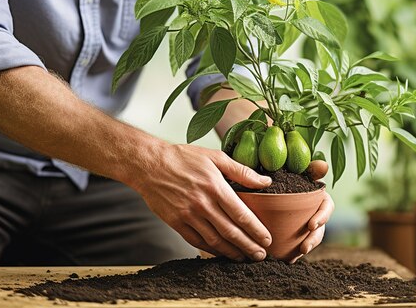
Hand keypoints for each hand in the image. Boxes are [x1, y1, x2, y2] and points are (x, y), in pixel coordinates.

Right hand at [132, 143, 272, 260]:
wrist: (149, 165)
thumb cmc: (182, 158)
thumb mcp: (215, 157)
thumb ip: (241, 171)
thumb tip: (265, 181)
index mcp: (215, 187)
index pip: (241, 214)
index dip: (256, 230)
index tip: (267, 239)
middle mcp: (202, 204)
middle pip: (231, 231)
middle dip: (248, 246)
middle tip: (261, 255)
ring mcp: (188, 215)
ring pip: (214, 240)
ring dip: (232, 252)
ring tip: (244, 258)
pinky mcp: (176, 223)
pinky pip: (197, 241)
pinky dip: (211, 250)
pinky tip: (221, 253)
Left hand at [291, 160, 334, 262]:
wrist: (269, 183)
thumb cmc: (287, 175)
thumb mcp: (297, 170)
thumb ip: (310, 168)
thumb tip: (324, 165)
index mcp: (319, 198)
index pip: (326, 208)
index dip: (322, 217)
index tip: (311, 225)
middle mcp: (314, 212)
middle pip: (319, 229)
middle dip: (313, 240)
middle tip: (304, 248)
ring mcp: (304, 224)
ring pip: (309, 238)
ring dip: (305, 248)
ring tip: (294, 257)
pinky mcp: (295, 232)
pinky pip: (296, 244)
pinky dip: (293, 253)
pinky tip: (286, 259)